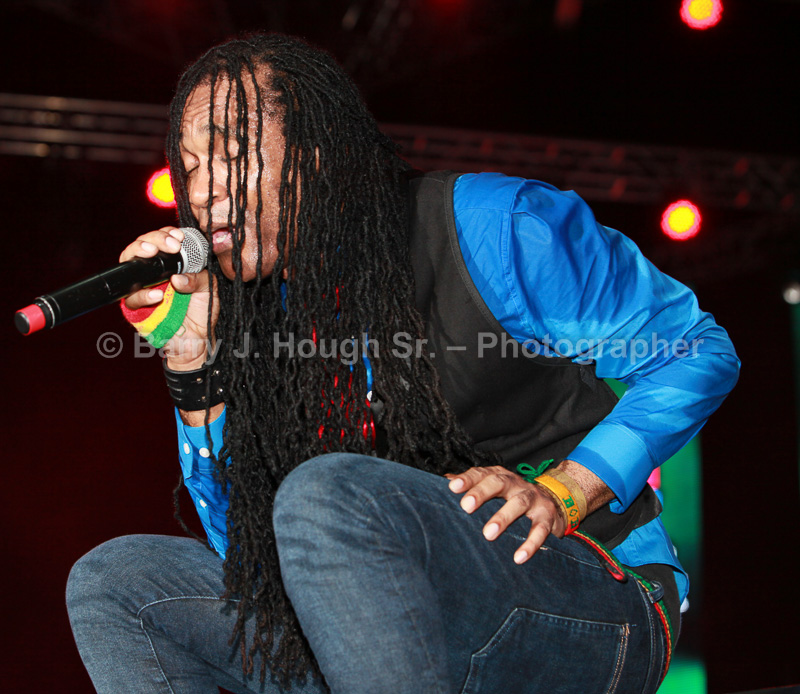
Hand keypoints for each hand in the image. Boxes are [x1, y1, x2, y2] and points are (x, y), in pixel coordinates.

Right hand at [120, 226, 218, 370]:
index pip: (161, 240)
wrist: (196, 339)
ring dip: (140, 254)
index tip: (179, 236)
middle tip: (170, 244)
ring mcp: (141, 287)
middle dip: (154, 239)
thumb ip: (200, 276)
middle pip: (142, 246)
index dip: (166, 234)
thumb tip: (178, 276)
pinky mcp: (134, 306)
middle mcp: (153, 272)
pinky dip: (144, 294)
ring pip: (128, 263)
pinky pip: (131, 297)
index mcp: (170, 264)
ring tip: (154, 253)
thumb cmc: (201, 311)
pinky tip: (158, 294)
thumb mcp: (209, 288)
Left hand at [445, 466, 566, 564]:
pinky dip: (530, 543)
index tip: (452, 487)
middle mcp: (516, 483)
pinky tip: (519, 557)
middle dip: (482, 493)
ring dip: (503, 517)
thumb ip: (470, 486)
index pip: (481, 473)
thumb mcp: (492, 489)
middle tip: (466, 507)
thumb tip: (443, 482)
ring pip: (518, 503)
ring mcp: (533, 498)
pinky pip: (540, 528)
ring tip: (488, 534)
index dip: (467, 479)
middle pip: (498, 482)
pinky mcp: (547, 516)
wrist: (554, 502)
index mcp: (499, 476)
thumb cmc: (512, 497)